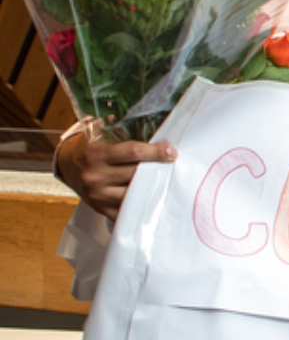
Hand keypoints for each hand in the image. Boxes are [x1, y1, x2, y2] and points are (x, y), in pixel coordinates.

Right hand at [56, 130, 175, 220]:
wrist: (65, 164)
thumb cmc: (88, 147)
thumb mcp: (99, 133)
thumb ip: (121, 130)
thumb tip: (152, 128)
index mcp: (97, 154)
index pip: (133, 152)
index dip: (155, 152)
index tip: (172, 152)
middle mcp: (96, 175)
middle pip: (136, 174)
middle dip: (156, 169)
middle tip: (172, 166)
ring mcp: (98, 195)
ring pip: (134, 194)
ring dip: (150, 188)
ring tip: (163, 181)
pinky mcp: (101, 208)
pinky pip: (126, 211)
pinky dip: (140, 205)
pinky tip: (151, 198)